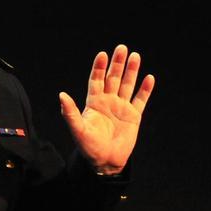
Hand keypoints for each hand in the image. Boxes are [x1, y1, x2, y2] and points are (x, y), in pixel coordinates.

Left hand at [59, 44, 154, 174]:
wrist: (105, 162)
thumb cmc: (89, 147)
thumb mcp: (78, 130)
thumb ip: (69, 112)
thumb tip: (61, 95)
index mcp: (94, 102)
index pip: (97, 80)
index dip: (99, 67)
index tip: (102, 54)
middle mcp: (108, 101)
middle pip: (113, 78)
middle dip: (117, 63)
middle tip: (122, 48)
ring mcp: (122, 108)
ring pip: (127, 85)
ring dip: (132, 71)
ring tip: (135, 56)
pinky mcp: (134, 117)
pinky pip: (140, 100)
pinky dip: (145, 90)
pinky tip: (149, 78)